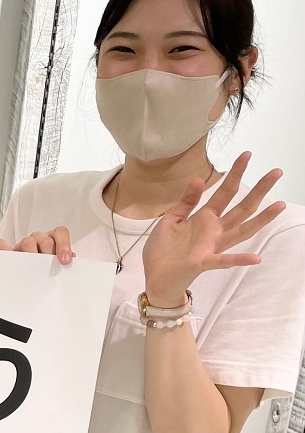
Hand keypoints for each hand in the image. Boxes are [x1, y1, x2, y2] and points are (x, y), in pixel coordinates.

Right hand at [0, 226, 72, 265]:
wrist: (35, 279)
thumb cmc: (49, 270)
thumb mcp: (59, 265)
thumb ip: (65, 262)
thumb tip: (71, 261)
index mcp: (53, 239)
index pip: (60, 233)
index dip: (64, 245)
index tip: (65, 260)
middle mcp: (39, 239)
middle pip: (45, 239)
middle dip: (48, 253)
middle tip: (48, 266)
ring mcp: (24, 245)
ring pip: (28, 242)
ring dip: (31, 254)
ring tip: (33, 267)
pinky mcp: (10, 253)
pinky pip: (3, 246)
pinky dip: (4, 249)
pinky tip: (7, 254)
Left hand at [143, 152, 284, 304]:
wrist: (153, 276)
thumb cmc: (163, 249)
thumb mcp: (171, 219)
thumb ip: (186, 201)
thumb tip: (200, 179)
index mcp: (204, 218)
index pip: (225, 192)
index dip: (235, 174)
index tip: (247, 155)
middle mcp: (214, 231)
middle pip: (241, 207)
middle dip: (259, 190)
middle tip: (276, 172)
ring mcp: (211, 246)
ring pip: (241, 230)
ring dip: (261, 219)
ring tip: (279, 205)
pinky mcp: (203, 262)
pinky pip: (223, 261)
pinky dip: (239, 260)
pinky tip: (256, 258)